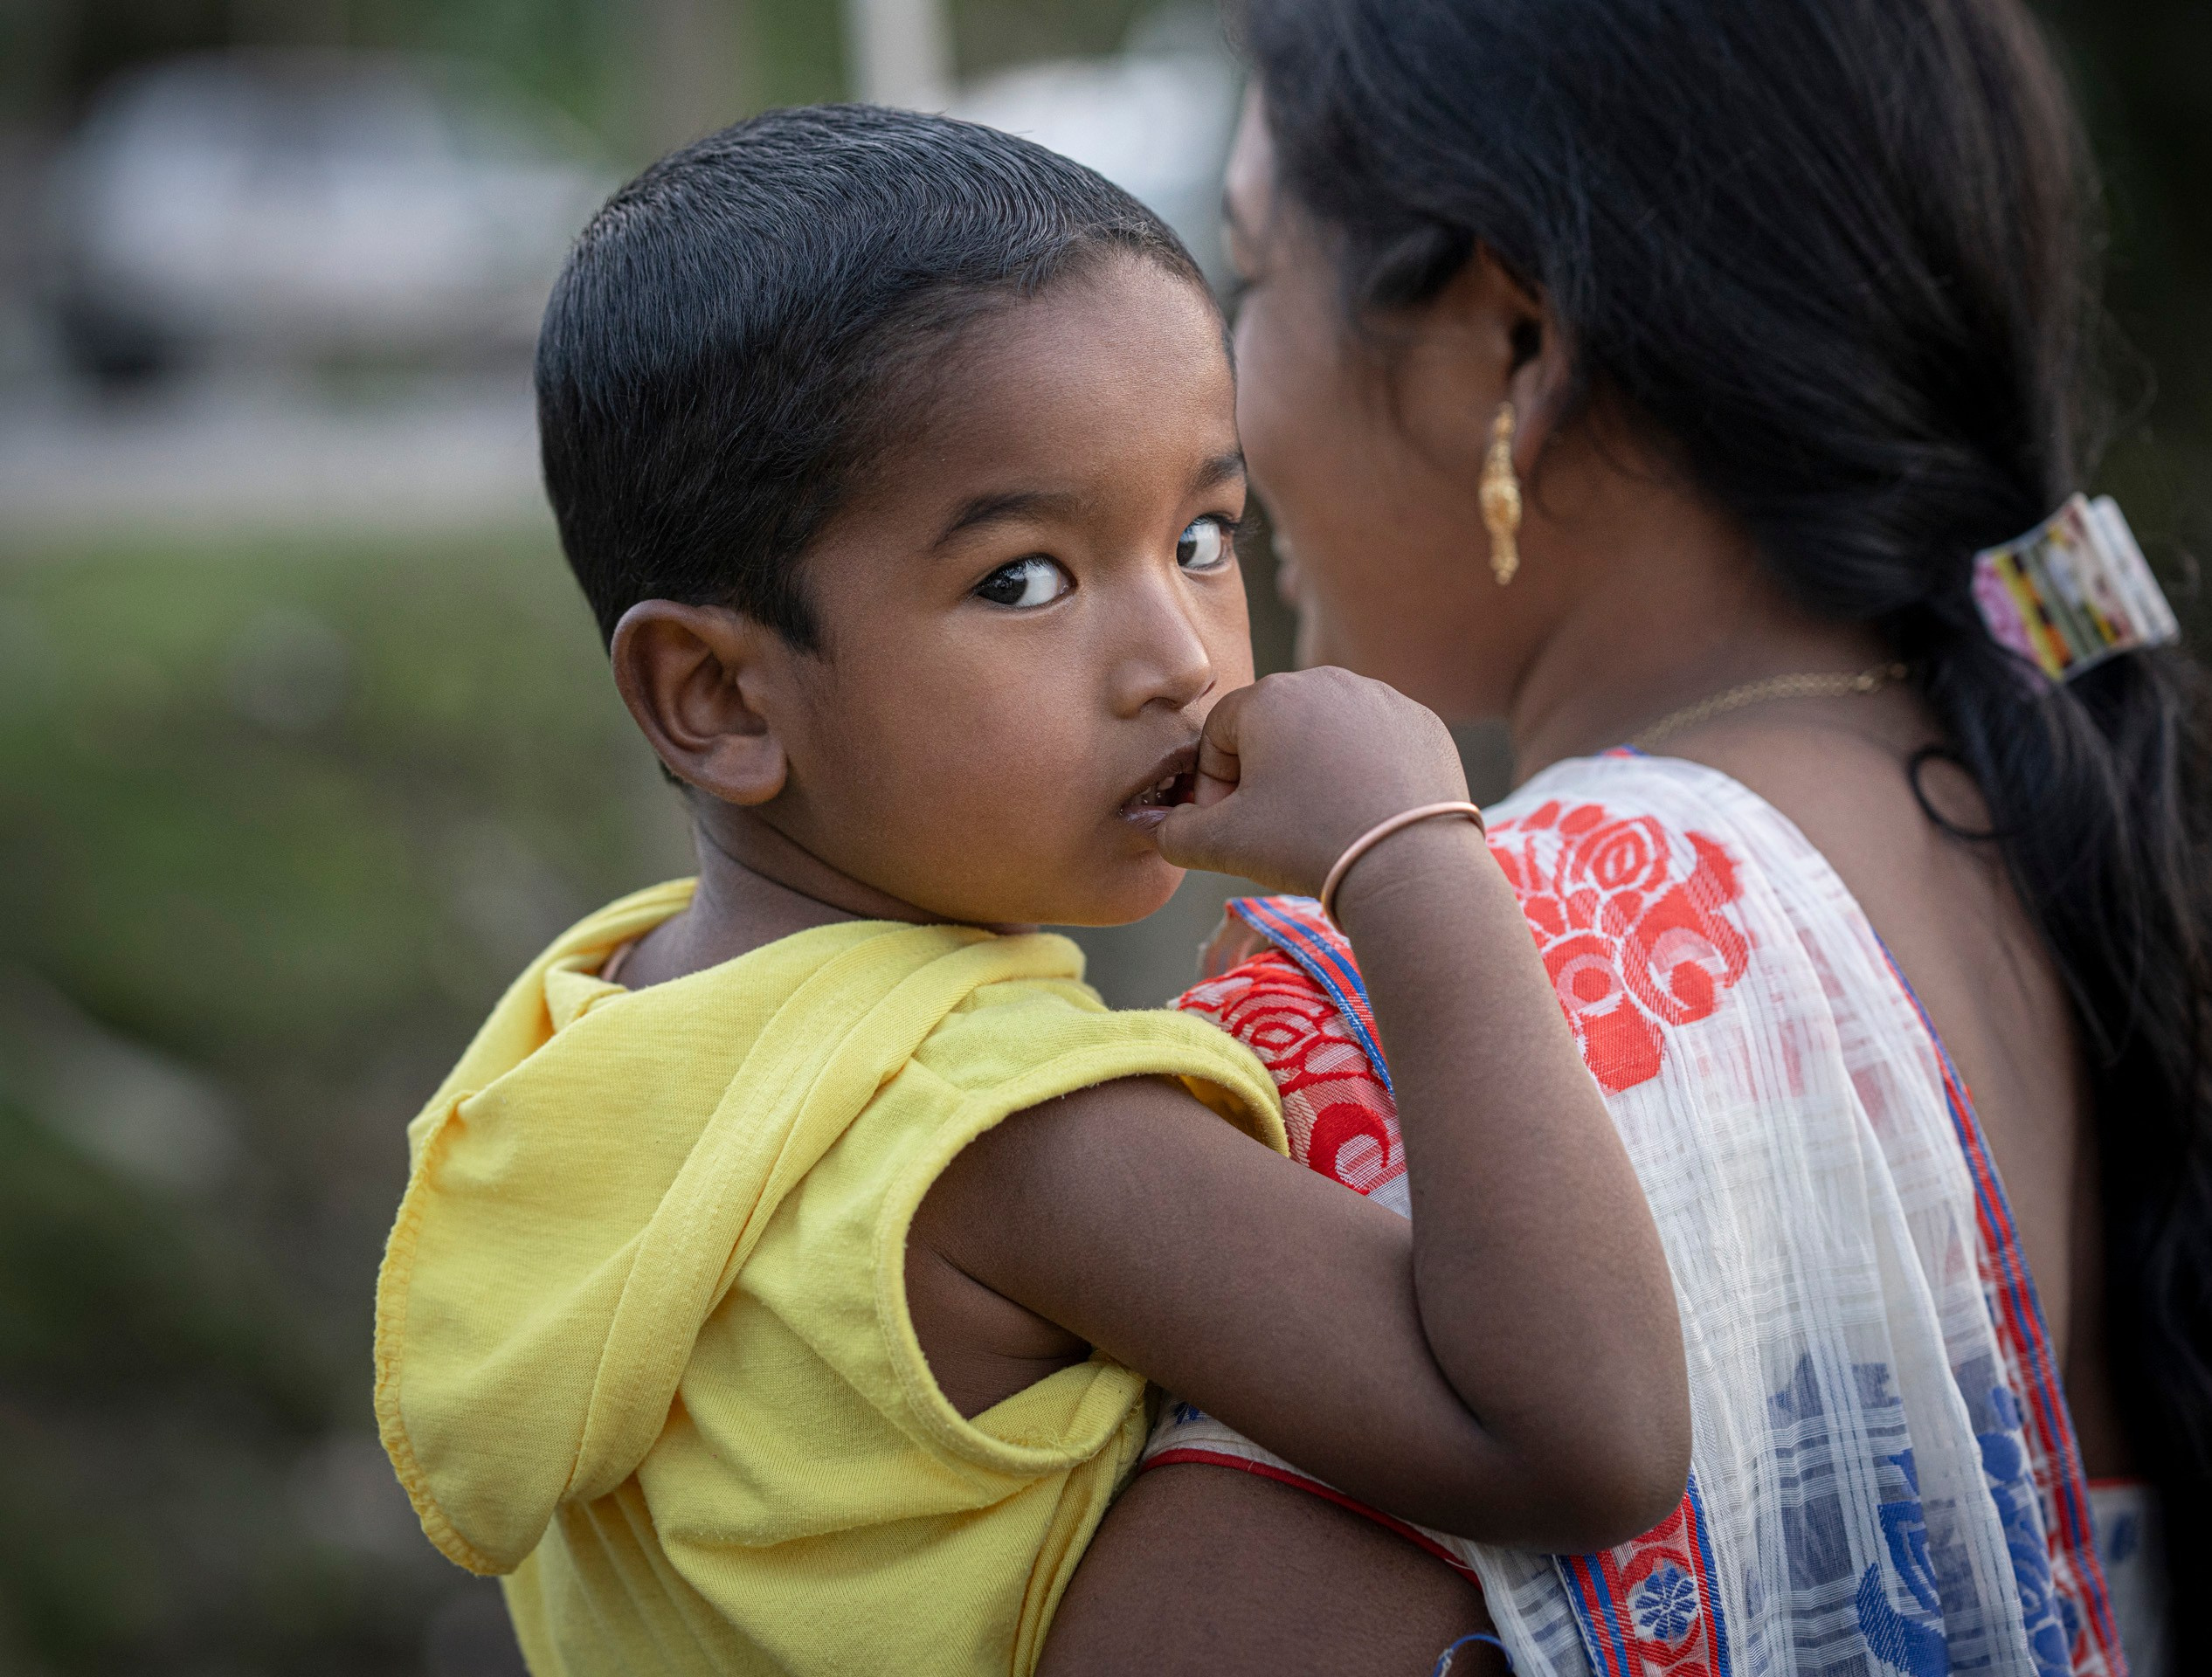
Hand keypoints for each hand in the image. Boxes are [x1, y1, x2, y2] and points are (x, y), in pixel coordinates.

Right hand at [1156, 668, 1471, 894]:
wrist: (1409, 866)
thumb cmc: (1307, 845)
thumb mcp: (1222, 845)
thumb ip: (1172, 832)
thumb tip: (1146, 823)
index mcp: (1269, 696)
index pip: (1219, 733)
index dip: (1212, 784)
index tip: (1228, 825)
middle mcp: (1326, 681)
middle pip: (1273, 728)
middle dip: (1264, 775)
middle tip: (1273, 828)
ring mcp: (1381, 698)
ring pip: (1326, 734)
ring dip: (1313, 772)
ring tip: (1321, 823)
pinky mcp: (1421, 724)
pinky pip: (1376, 743)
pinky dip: (1364, 773)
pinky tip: (1365, 815)